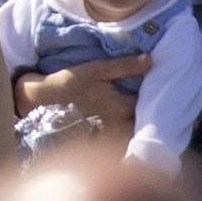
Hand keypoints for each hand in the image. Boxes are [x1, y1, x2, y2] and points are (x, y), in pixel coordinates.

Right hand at [14, 54, 144, 146]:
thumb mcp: (97, 69)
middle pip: (142, 121)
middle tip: (154, 101)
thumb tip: (150, 60)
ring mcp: (108, 135)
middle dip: (149, 113)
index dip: (155, 94)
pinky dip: (124, 135)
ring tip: (141, 115)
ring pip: (132, 133)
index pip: (149, 103)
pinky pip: (118, 141)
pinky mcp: (98, 140)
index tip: (160, 86)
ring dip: (137, 125)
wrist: (41, 102)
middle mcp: (118, 124)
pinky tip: (123, 126)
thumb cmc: (70, 83)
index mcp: (121, 106)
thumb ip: (124, 66)